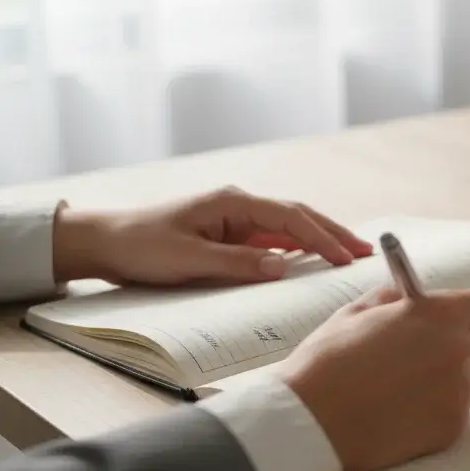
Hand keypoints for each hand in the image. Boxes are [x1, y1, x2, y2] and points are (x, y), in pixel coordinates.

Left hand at [52, 186, 373, 285]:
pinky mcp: (230, 237)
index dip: (322, 238)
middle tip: (365, 252)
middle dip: (334, 233)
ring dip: (320, 240)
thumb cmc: (140, 246)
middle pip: (299, 217)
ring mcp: (236, 221)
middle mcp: (240, 207)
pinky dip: (298, 250)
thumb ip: (236, 264)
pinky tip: (313, 261)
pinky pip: (273, 242)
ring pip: (289, 228)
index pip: (291, 218)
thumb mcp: (187, 259)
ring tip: (350, 255)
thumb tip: (283, 267)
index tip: (346, 257)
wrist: (104, 242)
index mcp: (233, 203)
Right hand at [281, 285, 469, 470]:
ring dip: (455, 387)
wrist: (311, 420)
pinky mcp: (452, 427)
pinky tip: (402, 415)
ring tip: (409, 393)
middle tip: (432, 362)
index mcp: (439, 314)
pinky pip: (458, 415)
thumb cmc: (327, 362)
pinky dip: (438, 415)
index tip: (462, 324)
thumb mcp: (357, 312)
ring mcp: (458, 391)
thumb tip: (408, 297)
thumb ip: (395, 300)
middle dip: (469, 354)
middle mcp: (459, 350)